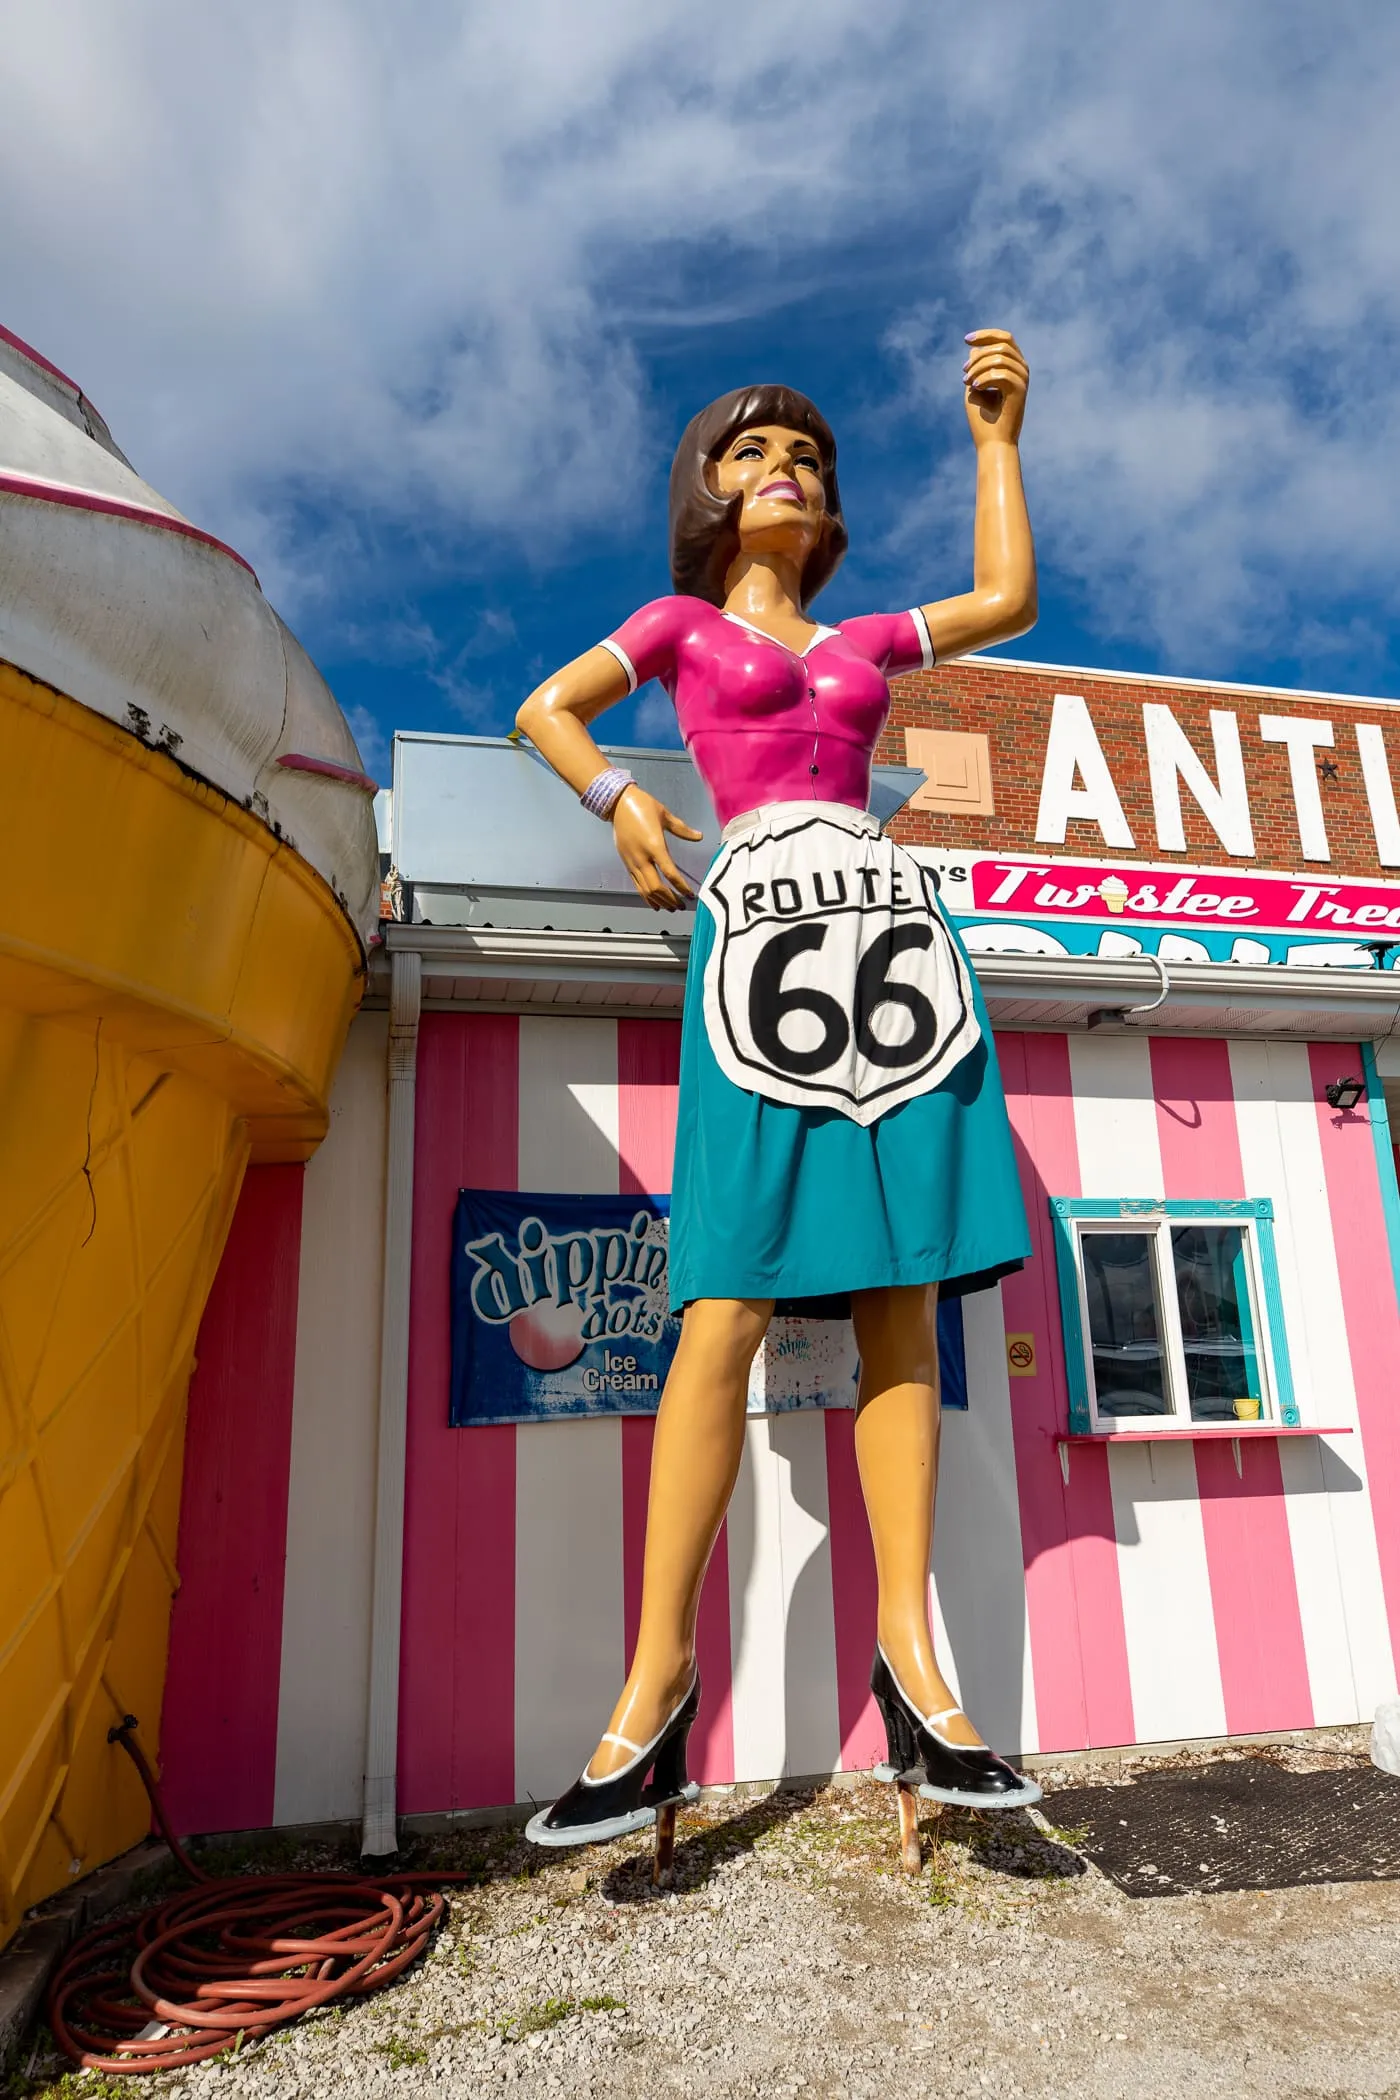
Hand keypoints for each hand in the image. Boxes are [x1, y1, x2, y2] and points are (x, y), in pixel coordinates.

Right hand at [612, 786, 703, 910]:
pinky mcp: (626, 862)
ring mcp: (632, 861)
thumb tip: (699, 836)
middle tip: (682, 905)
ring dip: (659, 901)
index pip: (670, 873)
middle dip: (670, 899)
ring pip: (645, 889)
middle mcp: (642, 857)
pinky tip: (654, 902)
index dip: (681, 887)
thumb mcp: (666, 815)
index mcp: (654, 845)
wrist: (618, 803)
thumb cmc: (643, 806)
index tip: (690, 895)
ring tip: (670, 907)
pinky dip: (646, 896)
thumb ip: (683, 829)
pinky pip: (637, 884)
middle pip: (656, 887)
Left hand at [963, 329, 1027, 446]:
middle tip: (964, 373)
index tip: (966, 339)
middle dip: (979, 355)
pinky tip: (975, 388)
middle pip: (1002, 345)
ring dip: (978, 368)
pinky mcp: (1020, 389)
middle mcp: (1021, 369)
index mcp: (1013, 367)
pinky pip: (1001, 373)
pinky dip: (984, 379)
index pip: (1004, 339)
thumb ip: (976, 367)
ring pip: (1000, 357)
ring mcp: (1023, 379)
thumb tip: (975, 349)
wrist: (992, 442)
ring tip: (967, 382)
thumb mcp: (975, 387)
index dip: (986, 335)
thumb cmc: (983, 419)